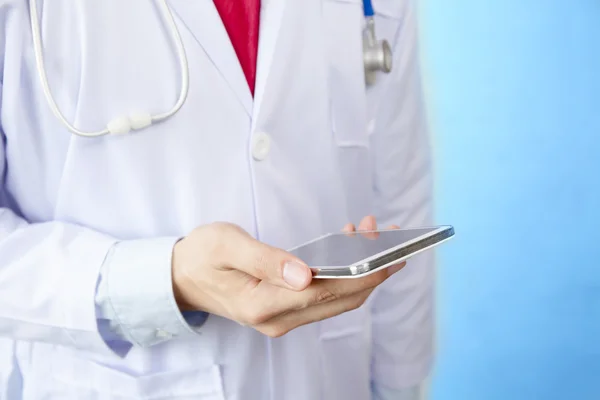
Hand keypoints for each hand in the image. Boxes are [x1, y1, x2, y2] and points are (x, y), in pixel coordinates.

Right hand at [171, 220, 402, 336]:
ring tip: (371, 233)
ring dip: (360, 270)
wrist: (180, 278)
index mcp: (263, 305)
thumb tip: (305, 274)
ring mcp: (283, 319)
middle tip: (389, 235)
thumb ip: (266, 260)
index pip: (327, 291)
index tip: (390, 252)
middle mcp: (278, 319)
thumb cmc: (201, 256)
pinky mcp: (285, 310)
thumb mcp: (228, 246)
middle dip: (371, 269)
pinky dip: (343, 273)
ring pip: (336, 298)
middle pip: (341, 299)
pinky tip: (348, 246)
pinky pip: (324, 296)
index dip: (363, 273)